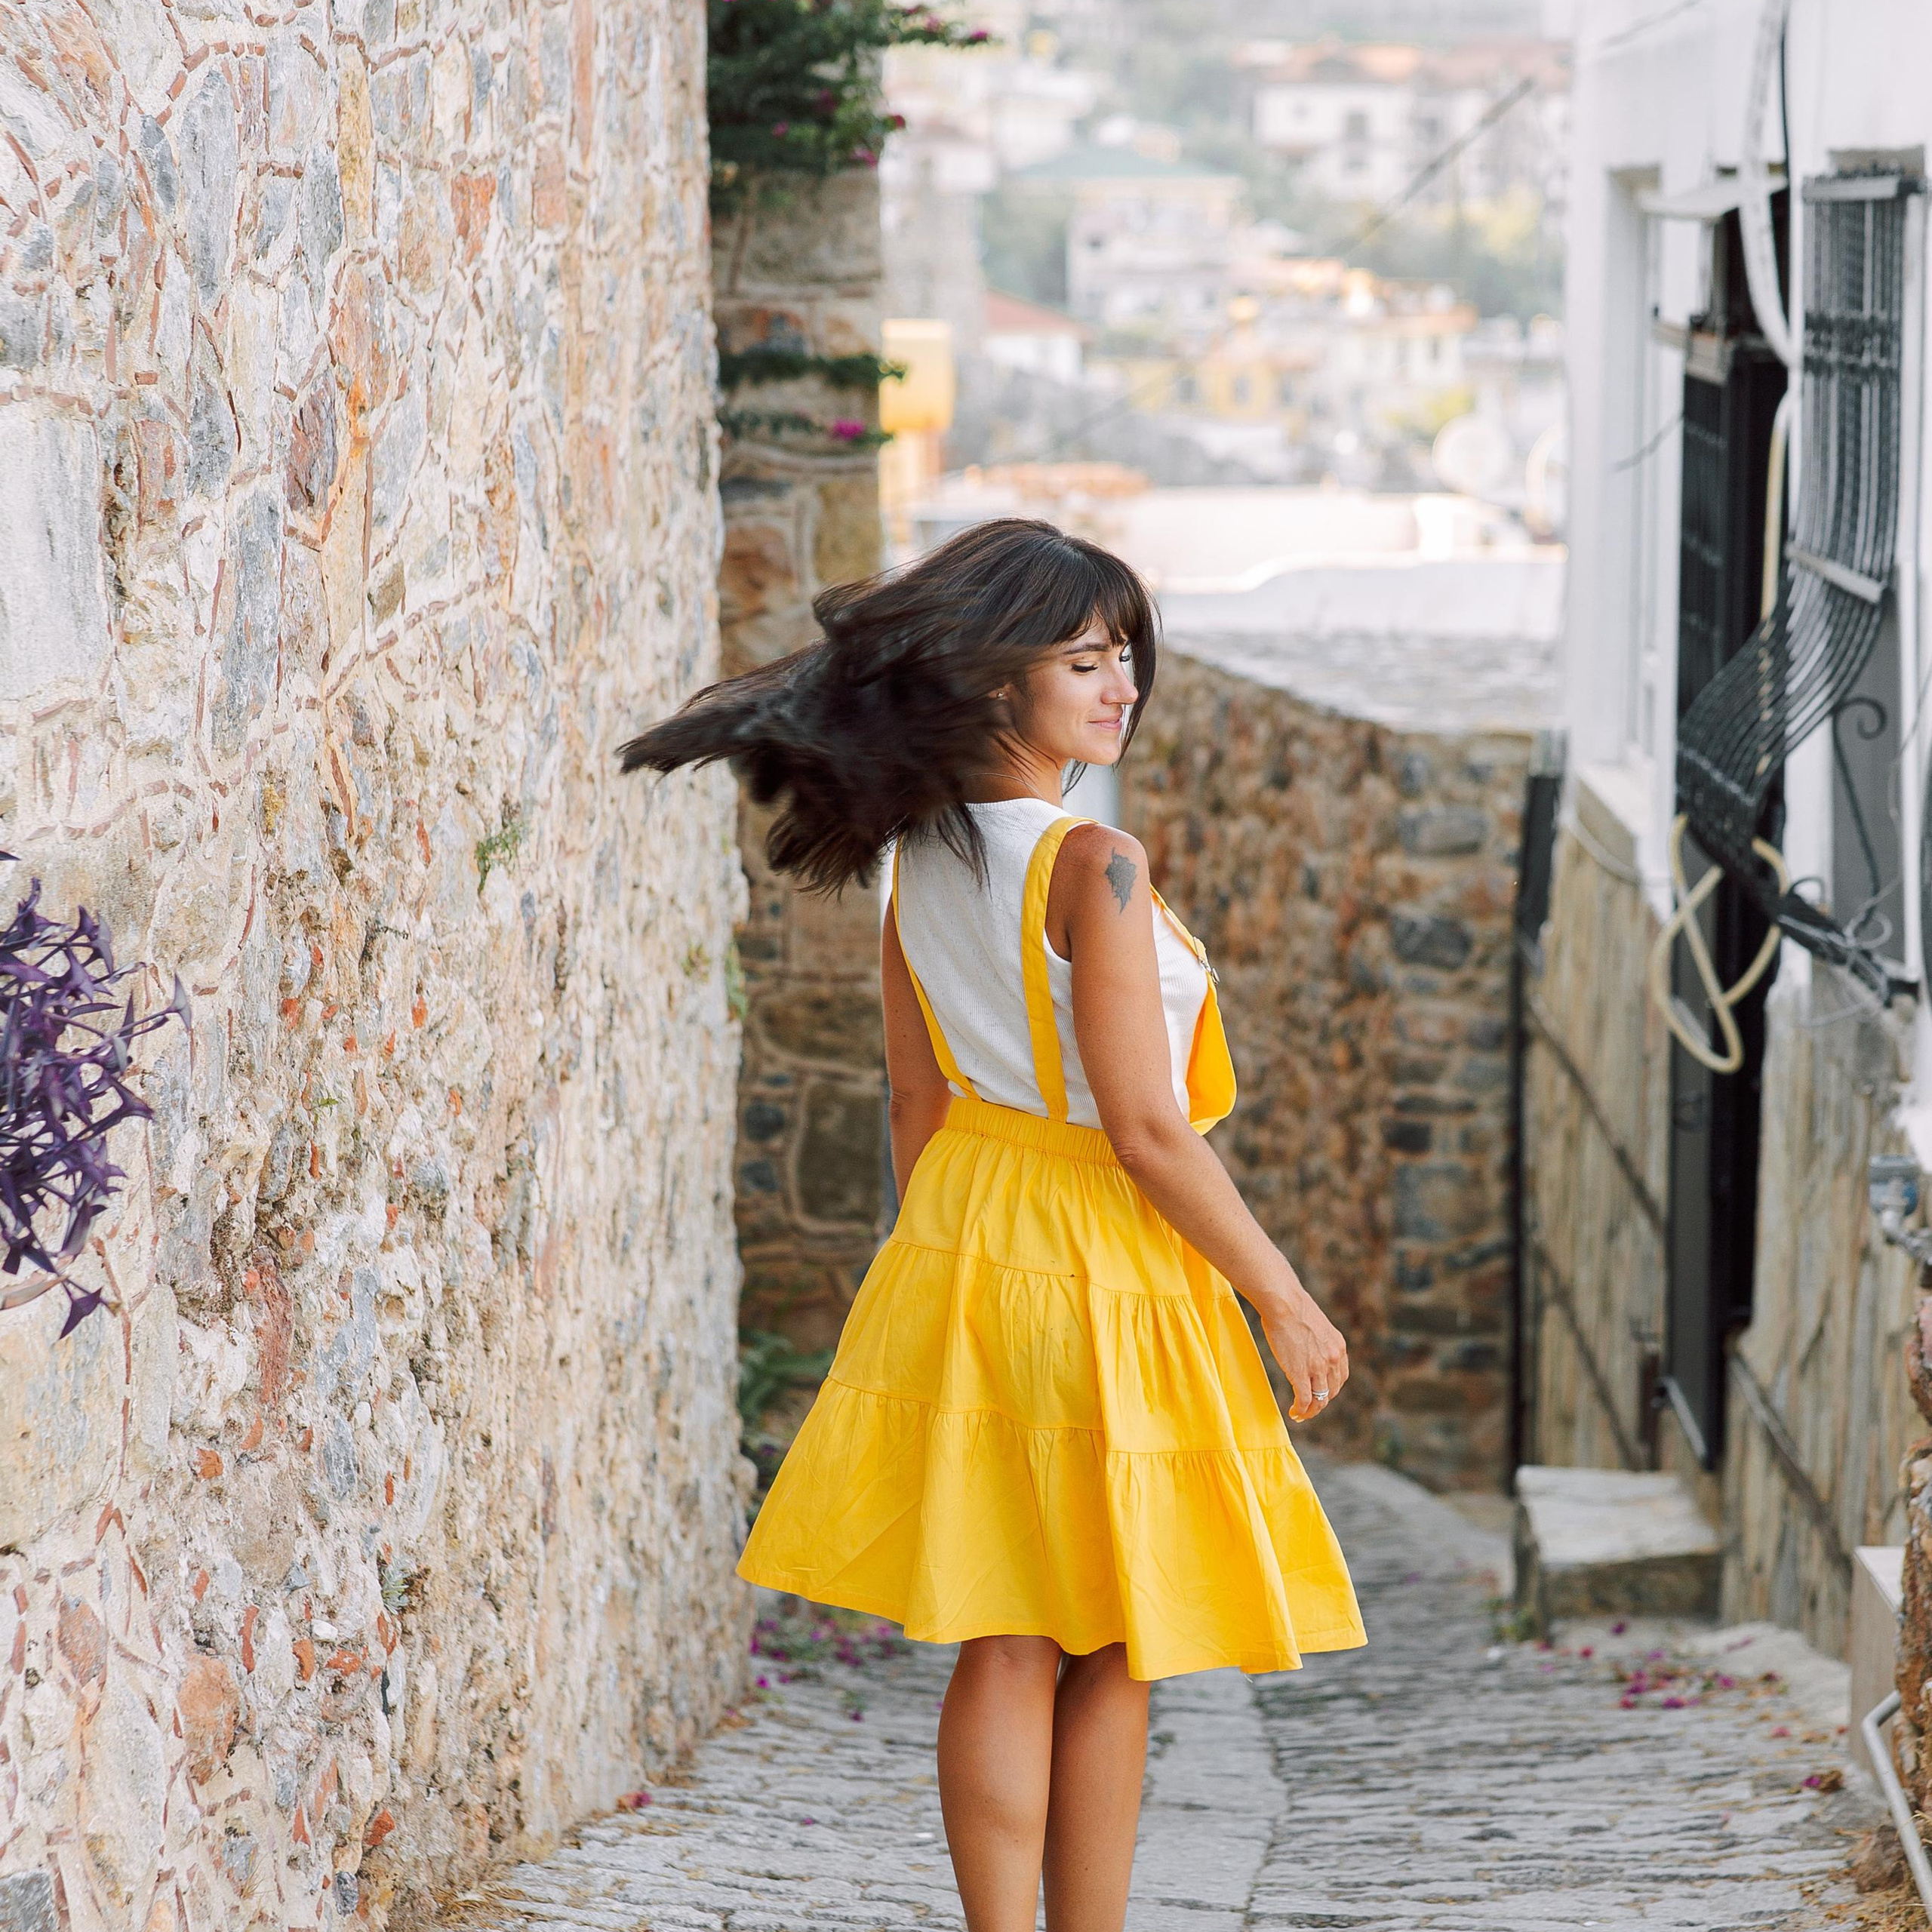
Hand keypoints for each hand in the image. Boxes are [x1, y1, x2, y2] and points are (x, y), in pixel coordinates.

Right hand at [1255, 1276, 1348, 1422]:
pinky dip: (1301, 1410)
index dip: (1330, 1389)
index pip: (1340, 1377)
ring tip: (1301, 1414)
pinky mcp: (1300, 1373)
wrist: (1284, 1302)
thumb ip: (1318, 1341)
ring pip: (1319, 1399)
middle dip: (1321, 1401)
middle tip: (1310, 1407)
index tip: (1320, 1392)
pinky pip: (1304, 1400)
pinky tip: (1294, 1412)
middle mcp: (1332, 1359)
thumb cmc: (1293, 1307)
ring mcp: (1317, 1368)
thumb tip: (1308, 1346)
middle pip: (1331, 1391)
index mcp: (1338, 1347)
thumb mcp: (1317, 1325)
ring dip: (1311, 1411)